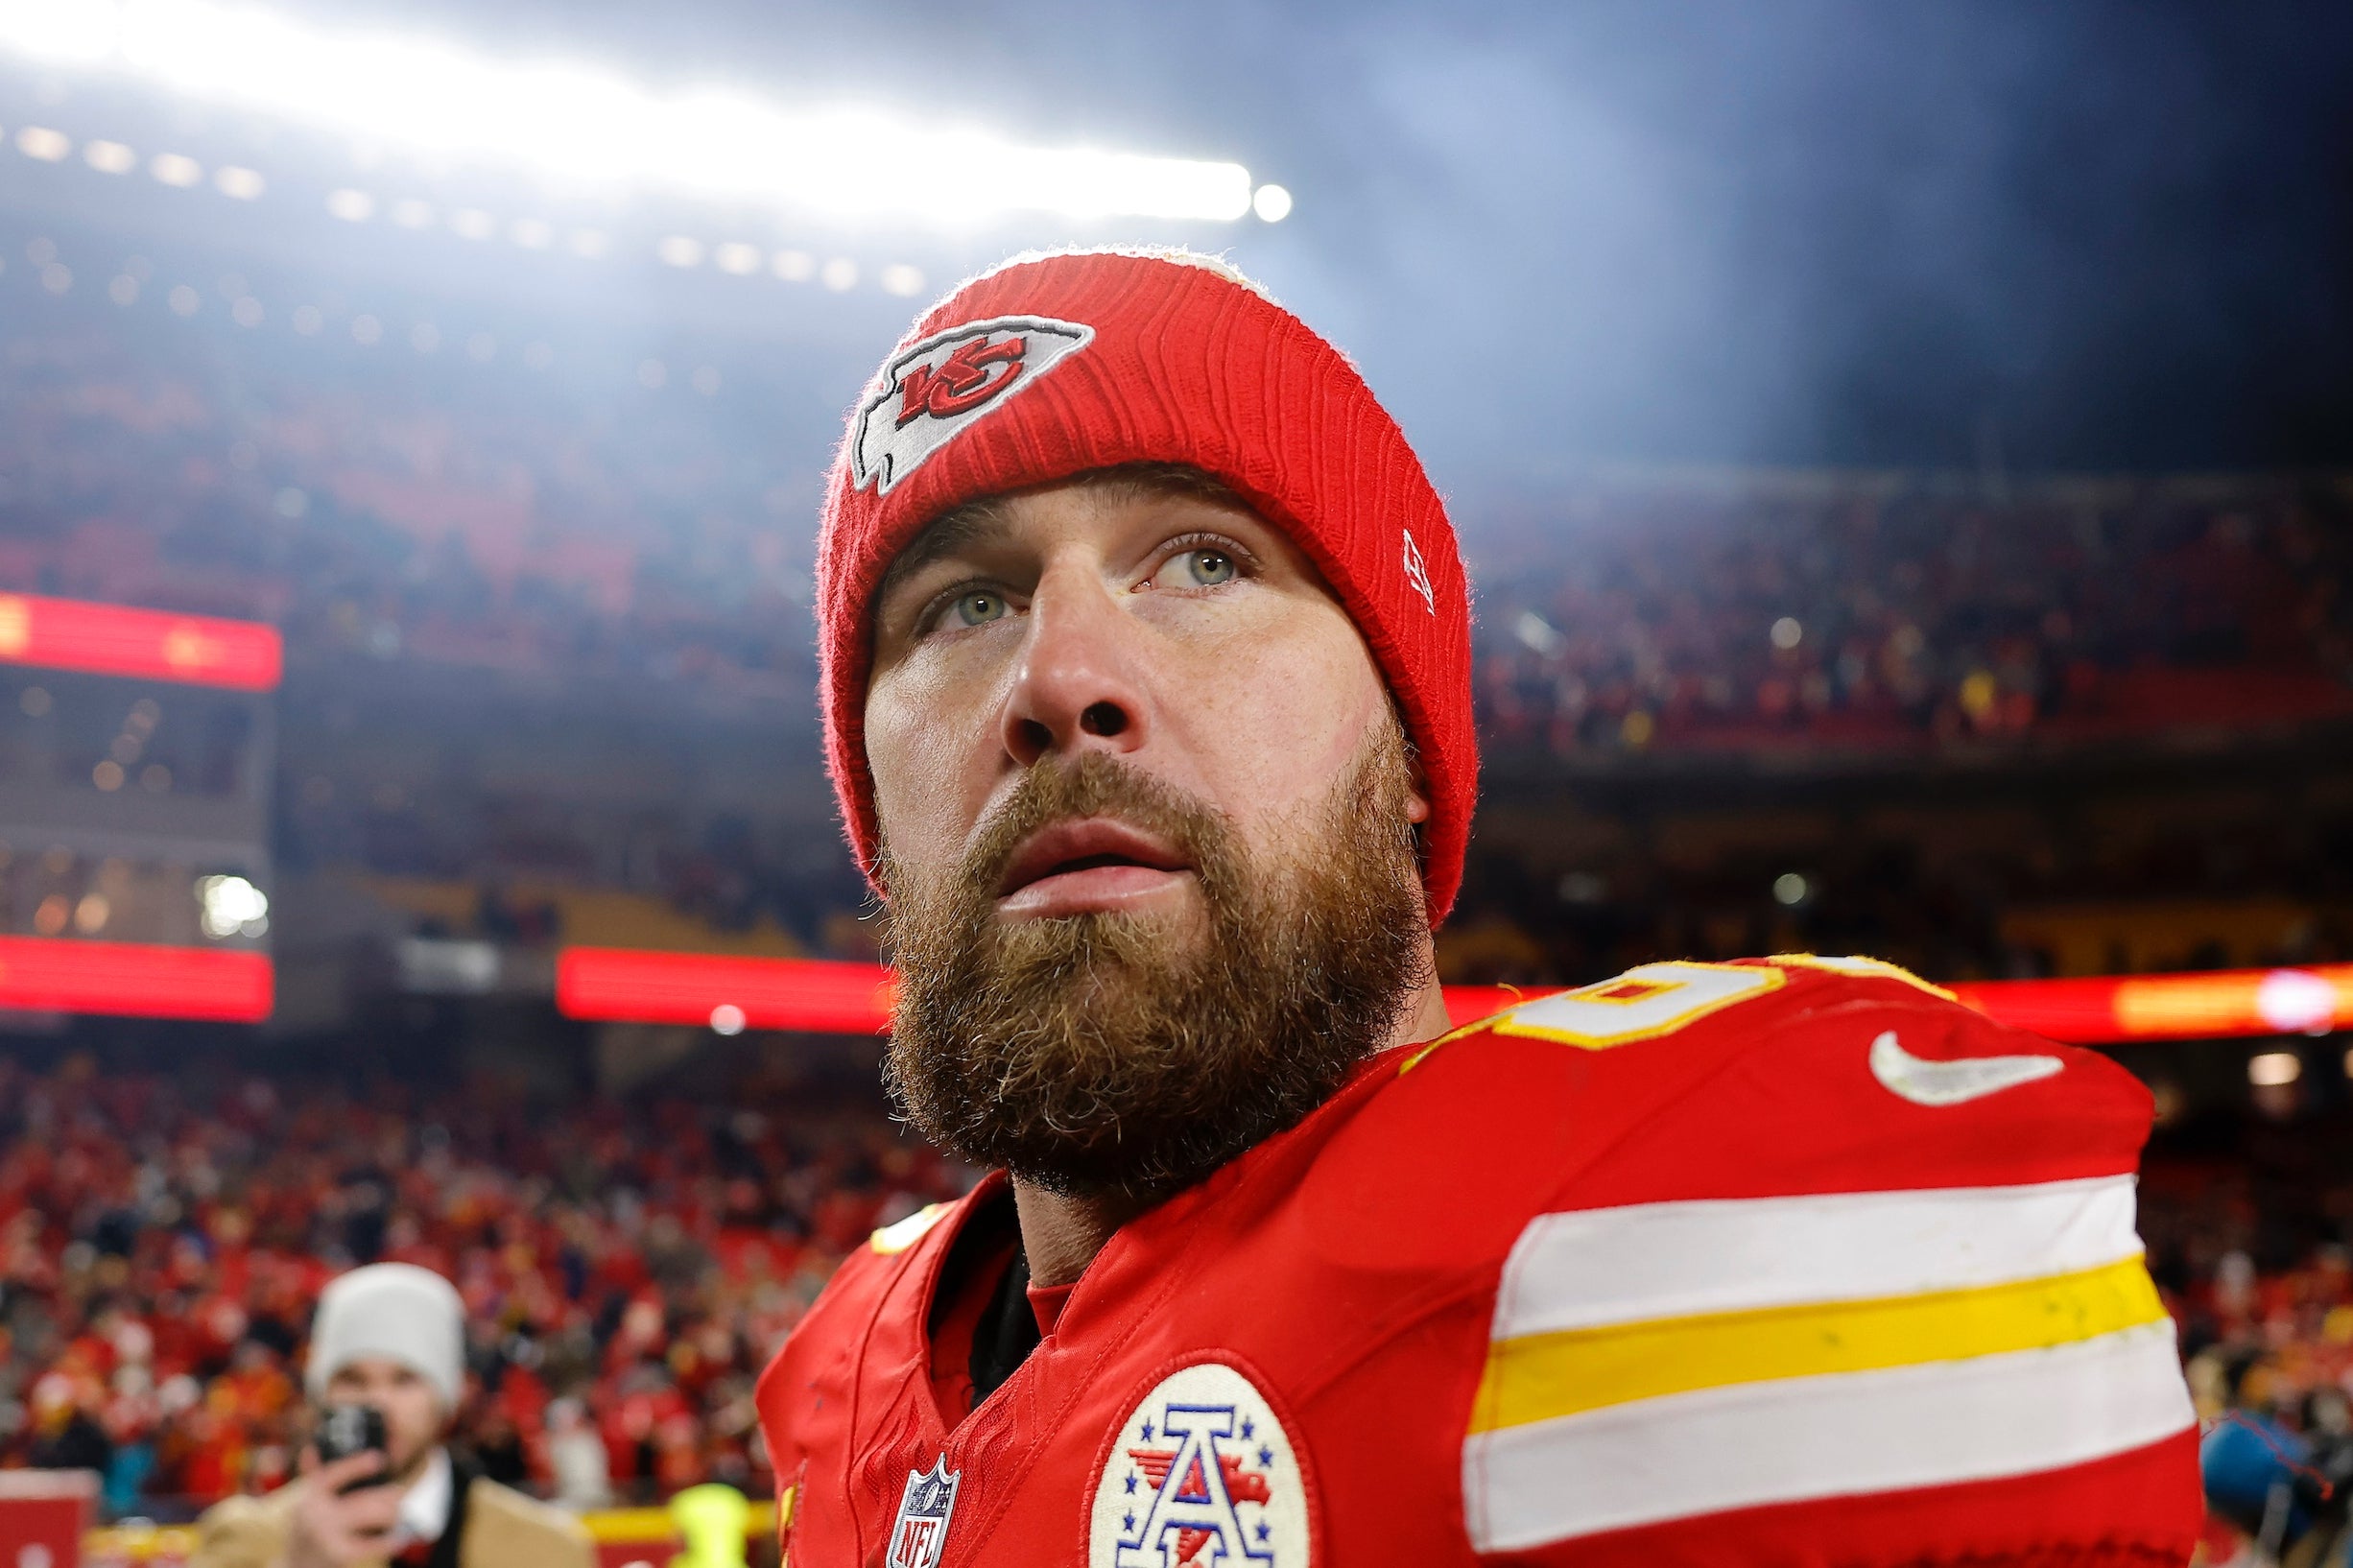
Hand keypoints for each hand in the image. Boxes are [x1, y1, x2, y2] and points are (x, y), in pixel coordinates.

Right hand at [278, 1447, 403, 1567]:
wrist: (295, 1566)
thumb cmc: (305, 1530)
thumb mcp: (305, 1503)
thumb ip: (313, 1477)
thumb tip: (310, 1449)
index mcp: (311, 1497)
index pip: (333, 1475)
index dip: (356, 1466)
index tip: (378, 1458)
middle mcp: (316, 1516)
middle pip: (360, 1501)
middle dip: (385, 1496)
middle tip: (398, 1493)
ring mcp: (327, 1536)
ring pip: (369, 1519)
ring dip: (390, 1514)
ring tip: (397, 1513)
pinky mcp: (338, 1555)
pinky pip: (369, 1546)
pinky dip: (386, 1542)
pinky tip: (398, 1539)